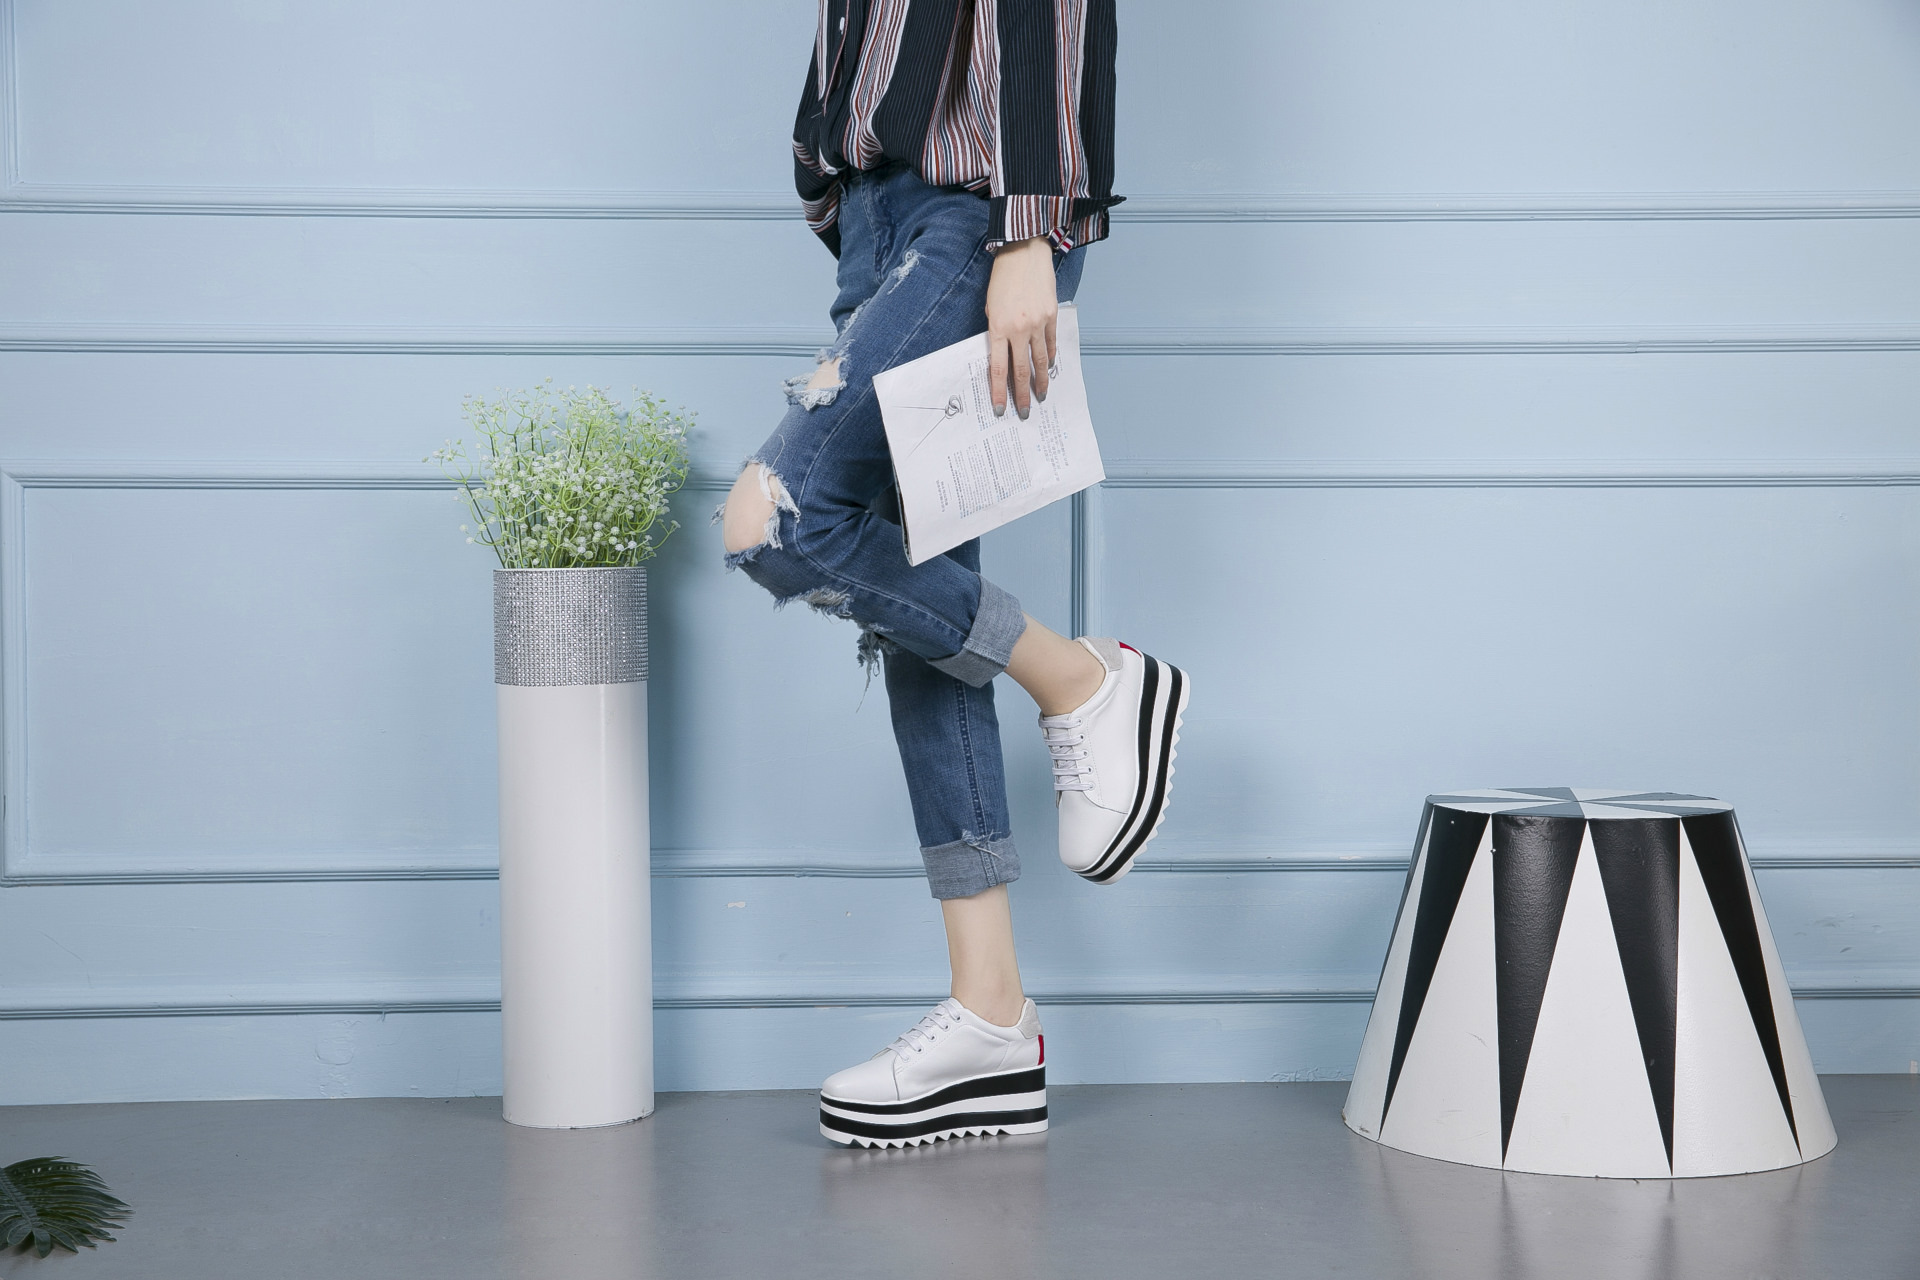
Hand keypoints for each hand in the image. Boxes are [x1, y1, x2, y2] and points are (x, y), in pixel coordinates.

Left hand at [985, 236, 1056, 418]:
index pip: (999, 369)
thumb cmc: (1002, 279)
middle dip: (1022, 395)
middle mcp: (1019, 328)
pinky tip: (1049, 368)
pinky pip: (1052, 343)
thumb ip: (996, 332)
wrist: (1024, 252)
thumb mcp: (990, 307)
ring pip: (1040, 360)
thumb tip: (1003, 355)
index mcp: (998, 328)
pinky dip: (1051, 358)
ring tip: (1041, 396)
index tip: (1000, 409)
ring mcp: (1038, 323)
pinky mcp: (1052, 315)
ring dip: (1040, 381)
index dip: (999, 392)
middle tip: (1024, 413)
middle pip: (1021, 371)